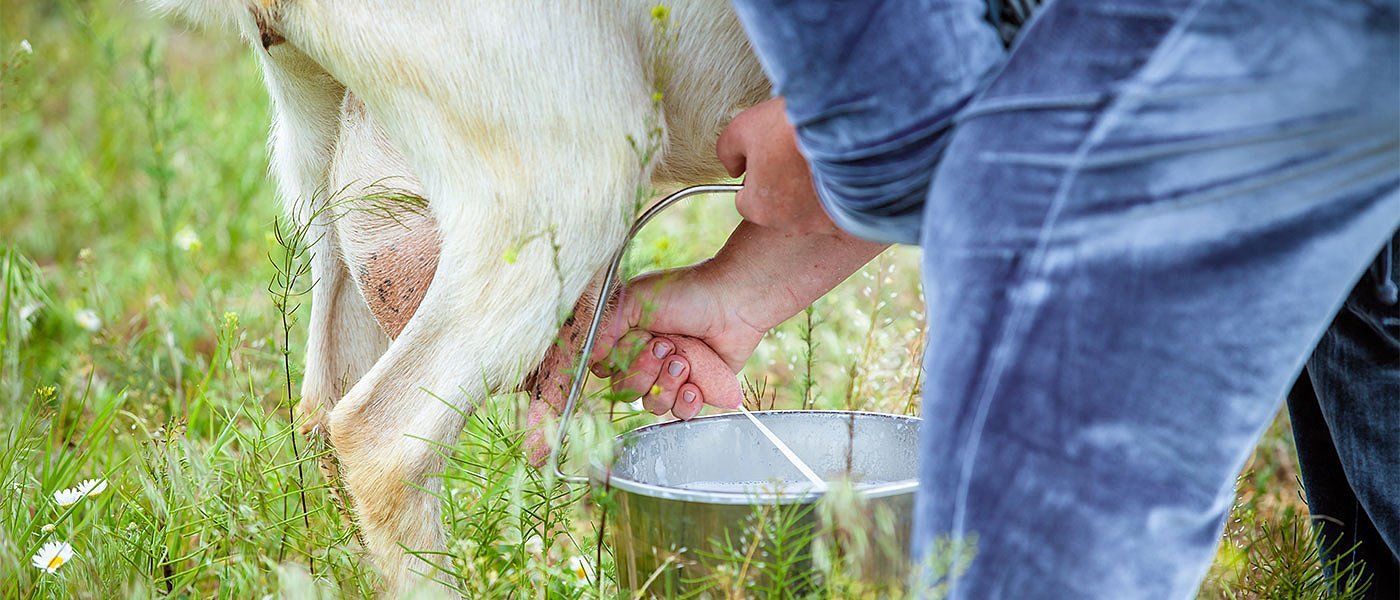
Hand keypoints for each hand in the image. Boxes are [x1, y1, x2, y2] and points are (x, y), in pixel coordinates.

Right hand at [589, 266, 768, 417]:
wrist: (733, 300)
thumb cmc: (686, 292)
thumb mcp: (636, 299)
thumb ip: (606, 327)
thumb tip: (588, 358)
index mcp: (629, 339)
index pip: (606, 371)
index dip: (618, 366)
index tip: (637, 343)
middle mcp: (648, 360)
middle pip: (627, 392)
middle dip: (645, 372)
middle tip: (667, 347)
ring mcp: (672, 376)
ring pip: (653, 404)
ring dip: (666, 385)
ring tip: (684, 362)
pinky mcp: (698, 388)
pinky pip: (681, 413)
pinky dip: (685, 403)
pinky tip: (693, 385)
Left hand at [717, 97, 834, 234]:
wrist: (844, 123)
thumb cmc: (788, 127)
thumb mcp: (741, 129)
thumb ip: (728, 152)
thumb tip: (733, 168)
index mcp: (759, 208)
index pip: (747, 200)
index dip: (756, 176)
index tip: (770, 157)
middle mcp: (791, 223)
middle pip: (780, 206)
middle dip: (785, 185)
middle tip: (796, 154)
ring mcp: (822, 222)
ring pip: (810, 209)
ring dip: (812, 189)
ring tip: (819, 159)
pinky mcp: (850, 215)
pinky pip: (838, 209)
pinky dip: (838, 193)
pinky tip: (840, 170)